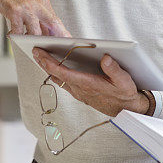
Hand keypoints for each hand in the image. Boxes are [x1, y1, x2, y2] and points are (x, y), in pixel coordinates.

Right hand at [0, 0, 69, 36]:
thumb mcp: (29, 3)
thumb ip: (37, 17)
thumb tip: (45, 34)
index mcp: (43, 2)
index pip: (56, 20)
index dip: (62, 33)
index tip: (66, 42)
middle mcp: (37, 4)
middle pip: (53, 24)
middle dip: (56, 38)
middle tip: (57, 49)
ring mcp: (26, 7)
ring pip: (36, 31)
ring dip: (32, 41)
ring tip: (27, 43)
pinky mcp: (14, 11)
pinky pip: (18, 30)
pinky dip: (16, 36)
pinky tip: (11, 35)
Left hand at [32, 49, 148, 116]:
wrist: (127, 111)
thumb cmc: (125, 94)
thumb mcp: (124, 81)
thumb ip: (114, 69)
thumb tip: (105, 57)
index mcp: (87, 84)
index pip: (63, 72)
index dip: (49, 62)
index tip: (39, 52)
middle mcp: (80, 89)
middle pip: (56, 75)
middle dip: (44, 62)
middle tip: (34, 51)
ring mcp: (79, 92)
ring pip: (59, 79)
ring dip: (49, 68)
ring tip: (41, 56)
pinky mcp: (81, 93)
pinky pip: (64, 82)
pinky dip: (57, 73)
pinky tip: (55, 66)